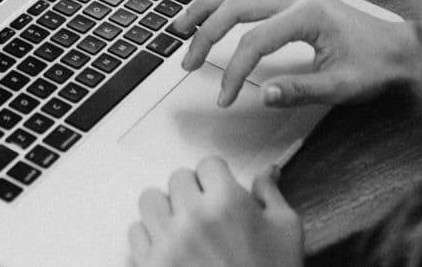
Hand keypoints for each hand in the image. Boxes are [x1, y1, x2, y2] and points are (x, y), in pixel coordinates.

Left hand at [128, 158, 302, 266]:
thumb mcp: (286, 233)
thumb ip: (270, 196)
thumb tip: (267, 171)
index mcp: (227, 203)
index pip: (208, 164)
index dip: (217, 178)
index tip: (220, 192)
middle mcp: (193, 217)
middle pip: (177, 178)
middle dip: (192, 192)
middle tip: (205, 213)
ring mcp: (168, 242)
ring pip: (150, 200)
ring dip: (166, 210)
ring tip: (182, 227)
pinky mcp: (150, 265)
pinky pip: (135, 233)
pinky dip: (150, 238)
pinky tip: (170, 249)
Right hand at [174, 0, 421, 107]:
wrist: (401, 49)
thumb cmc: (376, 66)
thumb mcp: (341, 87)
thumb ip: (300, 90)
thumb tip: (263, 95)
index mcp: (308, 14)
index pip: (254, 41)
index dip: (233, 71)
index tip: (225, 98)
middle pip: (235, 5)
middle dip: (205, 34)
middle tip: (187, 62)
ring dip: (206, 7)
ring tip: (180, 26)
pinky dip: (223, 1)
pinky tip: (210, 14)